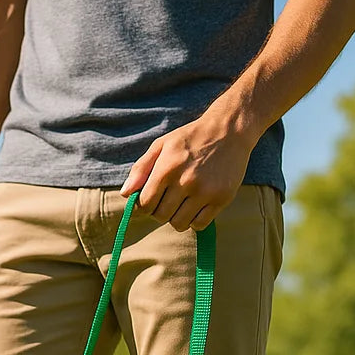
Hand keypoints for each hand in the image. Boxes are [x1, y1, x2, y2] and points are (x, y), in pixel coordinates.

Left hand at [121, 109, 258, 231]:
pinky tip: (196, 206)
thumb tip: (125, 194)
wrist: (230, 129)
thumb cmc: (190, 139)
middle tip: (168, 198)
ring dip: (176, 218)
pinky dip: (194, 221)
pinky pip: (199, 225)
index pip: (144, 204)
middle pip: (160, 216)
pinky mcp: (222, 198)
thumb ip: (140, 169)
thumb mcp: (161, 145)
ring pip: (179, 224)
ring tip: (181, 202)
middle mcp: (186, 181)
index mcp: (168, 168)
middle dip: (159, 211)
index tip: (150, 199)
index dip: (143, 205)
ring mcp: (206, 191)